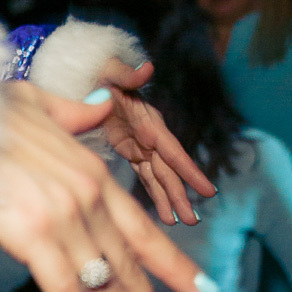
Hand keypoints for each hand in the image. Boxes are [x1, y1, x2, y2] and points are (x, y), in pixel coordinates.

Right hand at [0, 83, 213, 291]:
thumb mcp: (40, 103)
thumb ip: (75, 114)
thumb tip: (98, 106)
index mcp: (94, 175)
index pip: (144, 231)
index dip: (174, 265)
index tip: (200, 290)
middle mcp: (88, 200)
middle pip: (129, 265)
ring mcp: (64, 219)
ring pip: (103, 282)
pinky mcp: (33, 235)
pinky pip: (64, 289)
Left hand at [90, 56, 216, 225]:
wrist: (84, 74)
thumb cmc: (98, 70)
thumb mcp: (108, 70)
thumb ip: (127, 73)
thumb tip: (147, 68)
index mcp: (149, 121)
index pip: (172, 150)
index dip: (189, 171)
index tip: (207, 191)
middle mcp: (150, 135)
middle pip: (169, 170)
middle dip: (180, 195)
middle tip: (193, 220)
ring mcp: (141, 144)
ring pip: (159, 177)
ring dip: (170, 200)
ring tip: (180, 223)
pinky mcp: (130, 150)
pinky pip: (144, 175)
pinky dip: (153, 194)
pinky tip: (162, 214)